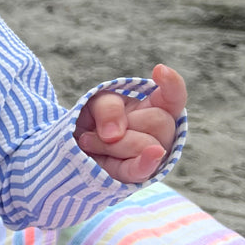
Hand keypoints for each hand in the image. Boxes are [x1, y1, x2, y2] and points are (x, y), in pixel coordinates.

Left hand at [75, 64, 186, 183]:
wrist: (71, 149)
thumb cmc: (91, 123)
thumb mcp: (95, 103)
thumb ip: (108, 108)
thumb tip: (115, 134)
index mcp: (153, 107)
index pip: (174, 97)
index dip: (172, 84)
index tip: (159, 70)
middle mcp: (159, 132)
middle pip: (158, 120)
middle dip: (121, 122)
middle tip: (98, 130)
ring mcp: (151, 155)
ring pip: (145, 144)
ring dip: (108, 143)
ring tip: (90, 143)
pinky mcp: (134, 175)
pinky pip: (143, 169)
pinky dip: (146, 162)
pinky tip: (153, 153)